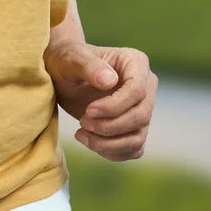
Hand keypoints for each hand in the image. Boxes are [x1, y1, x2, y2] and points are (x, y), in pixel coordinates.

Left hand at [46, 41, 155, 160]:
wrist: (64, 76)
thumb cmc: (67, 61)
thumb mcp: (71, 58)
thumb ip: (88, 66)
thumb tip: (110, 80)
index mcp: (135, 62)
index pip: (137, 90)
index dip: (114, 106)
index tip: (88, 110)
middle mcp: (146, 85)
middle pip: (141, 116)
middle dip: (109, 126)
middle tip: (82, 122)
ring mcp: (143, 108)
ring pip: (138, 137)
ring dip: (108, 143)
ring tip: (81, 133)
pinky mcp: (135, 128)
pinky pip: (133, 149)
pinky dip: (111, 152)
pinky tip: (89, 141)